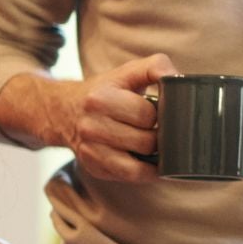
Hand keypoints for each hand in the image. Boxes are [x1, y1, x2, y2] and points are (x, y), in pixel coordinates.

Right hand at [26, 55, 177, 182]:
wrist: (65, 110)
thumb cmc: (106, 90)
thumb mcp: (127, 72)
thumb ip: (155, 66)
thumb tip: (177, 79)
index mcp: (100, 98)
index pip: (147, 115)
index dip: (159, 114)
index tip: (157, 111)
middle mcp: (91, 126)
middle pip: (145, 142)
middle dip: (157, 136)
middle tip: (156, 129)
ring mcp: (89, 150)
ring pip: (138, 166)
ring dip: (152, 156)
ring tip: (152, 144)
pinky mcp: (92, 167)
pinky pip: (129, 177)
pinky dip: (144, 172)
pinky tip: (148, 162)